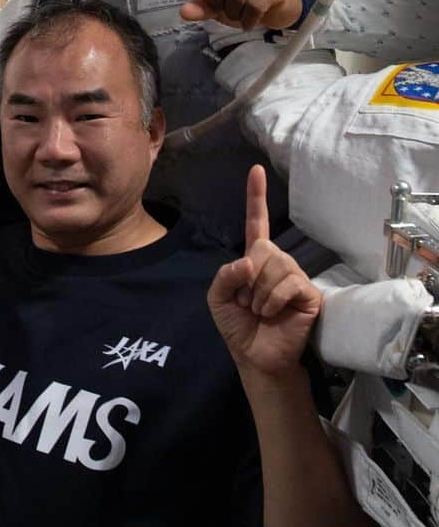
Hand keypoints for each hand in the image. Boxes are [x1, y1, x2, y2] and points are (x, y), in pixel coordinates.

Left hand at [177, 0, 302, 29]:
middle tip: (229, 8)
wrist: (275, 13)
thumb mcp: (218, 9)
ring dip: (236, 14)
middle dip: (219, 2)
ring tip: (243, 13)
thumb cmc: (242, 6)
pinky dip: (249, 20)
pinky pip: (254, 6)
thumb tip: (184, 11)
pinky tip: (252, 20)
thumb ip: (202, 8)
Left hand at [207, 165, 321, 376]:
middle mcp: (278, 262)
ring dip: (258, 294)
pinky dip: (272, 301)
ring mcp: (295, 276)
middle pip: (262, 249)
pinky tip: (273, 314)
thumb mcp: (218, 297)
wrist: (255, 356)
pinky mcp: (308, 293)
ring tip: (261, 311)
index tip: (256, 170)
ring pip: (273, 266)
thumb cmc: (238, 325)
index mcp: (256, 259)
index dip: (256, 197)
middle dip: (247, 279)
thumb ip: (225, 274)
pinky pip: (287, 284)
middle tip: (249, 302)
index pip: (257, 222)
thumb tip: (250, 261)